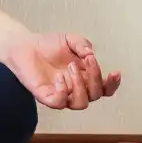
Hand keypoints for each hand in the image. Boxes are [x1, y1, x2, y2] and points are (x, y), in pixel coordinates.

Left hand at [3, 32, 120, 110]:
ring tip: (71, 67)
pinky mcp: (46, 96)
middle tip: (86, 60)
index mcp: (86, 77)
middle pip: (96, 95)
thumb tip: (90, 53)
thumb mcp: (70, 39)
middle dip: (95, 77)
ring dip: (80, 85)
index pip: (105, 88)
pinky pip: (59, 103)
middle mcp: (76, 89)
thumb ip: (82, 44)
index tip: (115, 72)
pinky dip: (62, 91)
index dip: (113, 84)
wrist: (27, 46)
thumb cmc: (50, 45)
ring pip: (80, 103)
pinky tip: (59, 78)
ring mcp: (62, 94)